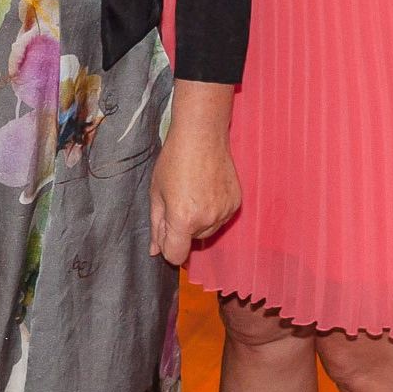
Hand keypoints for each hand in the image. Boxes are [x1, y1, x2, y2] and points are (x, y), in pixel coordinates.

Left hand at [150, 123, 239, 265]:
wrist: (202, 135)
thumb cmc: (174, 160)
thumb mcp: (157, 193)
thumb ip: (157, 226)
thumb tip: (156, 251)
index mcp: (183, 219)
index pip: (176, 255)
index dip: (168, 248)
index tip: (166, 233)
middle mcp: (207, 220)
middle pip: (192, 242)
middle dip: (183, 229)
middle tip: (178, 200)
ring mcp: (224, 212)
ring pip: (208, 231)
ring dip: (199, 221)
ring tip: (193, 193)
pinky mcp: (236, 203)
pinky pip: (221, 218)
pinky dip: (213, 210)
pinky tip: (207, 190)